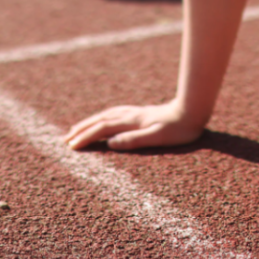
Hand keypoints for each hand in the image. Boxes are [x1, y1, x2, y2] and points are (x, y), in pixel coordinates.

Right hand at [63, 102, 204, 150]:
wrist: (193, 111)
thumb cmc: (178, 130)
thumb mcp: (158, 138)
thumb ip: (134, 140)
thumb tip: (110, 143)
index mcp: (132, 122)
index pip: (102, 129)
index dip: (86, 137)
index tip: (72, 147)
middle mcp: (130, 115)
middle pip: (100, 120)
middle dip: (82, 129)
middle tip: (66, 139)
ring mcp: (134, 113)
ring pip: (105, 115)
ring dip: (89, 122)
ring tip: (77, 129)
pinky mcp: (140, 113)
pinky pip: (114, 114)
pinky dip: (102, 118)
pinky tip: (102, 121)